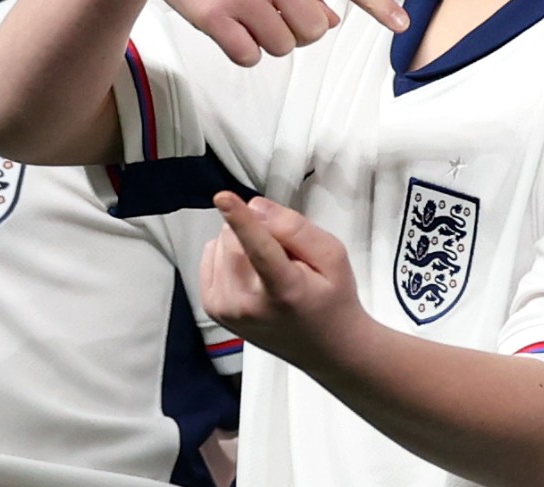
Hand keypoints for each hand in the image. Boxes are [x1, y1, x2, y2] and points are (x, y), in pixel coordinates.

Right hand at [111, 0, 407, 65]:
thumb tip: (332, 21)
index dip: (378, 3)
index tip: (404, 24)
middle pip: (314, 30)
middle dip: (301, 31)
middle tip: (278, 14)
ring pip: (282, 47)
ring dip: (270, 41)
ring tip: (249, 13)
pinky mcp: (215, 17)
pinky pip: (249, 56)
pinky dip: (244, 51)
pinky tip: (230, 27)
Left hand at [205, 192, 368, 370]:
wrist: (325, 348)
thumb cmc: (333, 298)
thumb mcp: (333, 256)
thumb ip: (297, 229)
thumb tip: (256, 208)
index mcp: (284, 290)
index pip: (259, 248)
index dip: (241, 219)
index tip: (222, 196)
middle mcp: (247, 304)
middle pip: (235, 239)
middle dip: (257, 230)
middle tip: (285, 253)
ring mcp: (226, 310)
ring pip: (220, 244)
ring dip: (241, 242)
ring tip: (269, 266)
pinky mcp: (214, 310)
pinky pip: (209, 257)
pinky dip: (226, 253)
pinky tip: (248, 269)